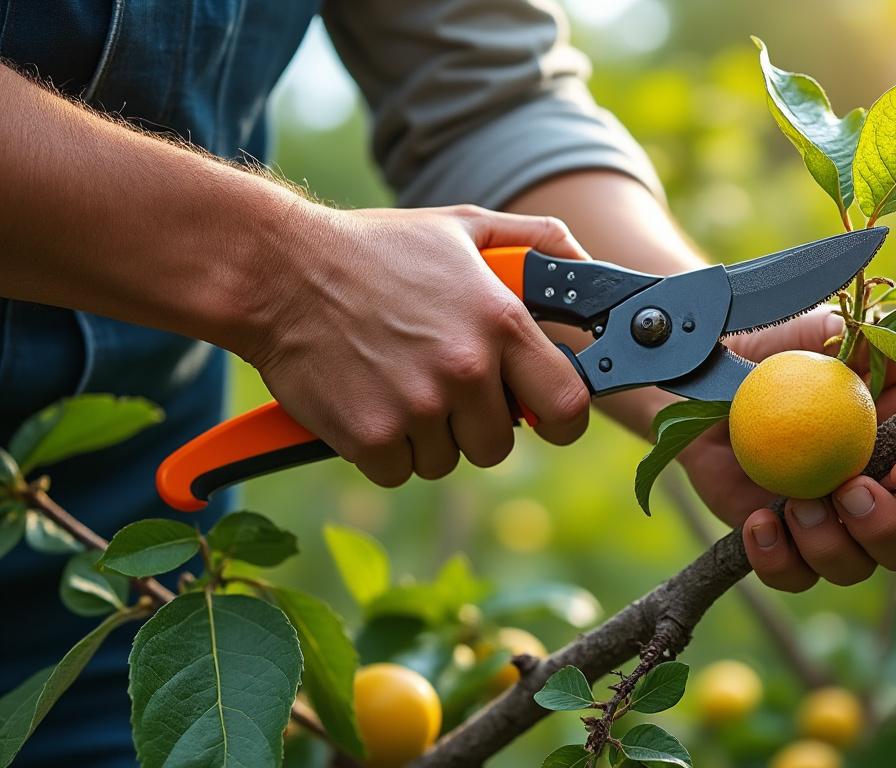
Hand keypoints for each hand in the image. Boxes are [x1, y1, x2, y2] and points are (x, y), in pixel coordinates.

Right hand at [242, 204, 591, 485]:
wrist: (278, 271)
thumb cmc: (374, 249)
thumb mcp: (463, 227)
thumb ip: (537, 243)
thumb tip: (586, 269)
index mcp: (501, 323)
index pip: (569, 405)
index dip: (562, 419)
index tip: (545, 416)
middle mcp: (466, 370)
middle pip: (499, 444)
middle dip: (475, 426)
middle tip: (441, 388)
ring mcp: (418, 408)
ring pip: (446, 460)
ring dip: (426, 436)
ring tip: (395, 382)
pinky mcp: (371, 437)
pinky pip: (398, 470)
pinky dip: (382, 449)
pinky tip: (365, 400)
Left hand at [678, 306, 895, 590]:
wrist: (705, 380)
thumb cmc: (773, 348)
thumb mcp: (819, 330)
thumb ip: (867, 338)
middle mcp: (882, 487)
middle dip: (888, 527)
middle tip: (848, 493)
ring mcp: (835, 521)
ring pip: (859, 566)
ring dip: (830, 545)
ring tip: (793, 505)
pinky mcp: (786, 542)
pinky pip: (796, 576)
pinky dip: (780, 561)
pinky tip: (758, 524)